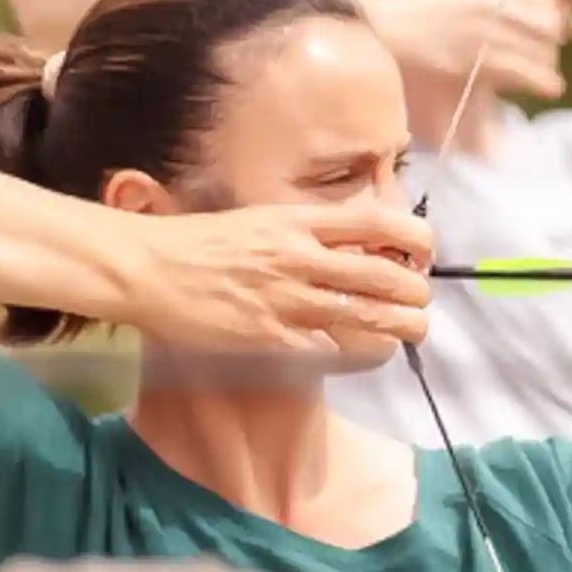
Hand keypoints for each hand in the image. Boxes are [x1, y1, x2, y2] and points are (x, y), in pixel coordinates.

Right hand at [120, 204, 433, 352]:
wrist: (145, 267)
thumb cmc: (204, 243)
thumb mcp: (264, 220)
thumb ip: (312, 232)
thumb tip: (363, 247)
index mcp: (300, 223)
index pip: (380, 224)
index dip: (418, 240)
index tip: (425, 254)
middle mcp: (300, 258)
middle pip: (386, 276)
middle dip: (418, 293)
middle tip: (421, 302)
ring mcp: (286, 300)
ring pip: (368, 317)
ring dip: (402, 326)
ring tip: (413, 330)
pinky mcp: (269, 337)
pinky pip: (330, 349)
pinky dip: (356, 352)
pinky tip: (366, 352)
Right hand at [359, 0, 568, 99]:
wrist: (390, 30)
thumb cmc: (426, 13)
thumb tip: (558, 18)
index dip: (550, 16)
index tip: (546, 30)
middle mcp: (496, 3)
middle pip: (551, 25)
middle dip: (550, 43)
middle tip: (541, 56)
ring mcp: (491, 32)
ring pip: (544, 52)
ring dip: (546, 66)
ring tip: (537, 74)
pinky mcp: (485, 62)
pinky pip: (532, 74)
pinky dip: (545, 83)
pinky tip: (548, 87)